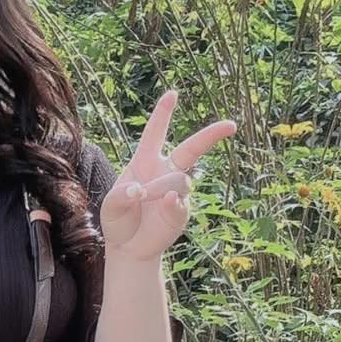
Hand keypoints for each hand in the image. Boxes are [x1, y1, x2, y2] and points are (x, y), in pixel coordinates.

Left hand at [97, 90, 238, 264]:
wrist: (127, 247)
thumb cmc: (118, 220)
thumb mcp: (110, 205)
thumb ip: (119, 195)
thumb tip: (139, 191)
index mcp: (145, 162)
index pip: (156, 133)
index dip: (163, 114)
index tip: (172, 94)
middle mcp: (164, 172)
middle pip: (191, 149)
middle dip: (211, 135)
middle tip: (230, 125)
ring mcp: (176, 192)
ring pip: (179, 180)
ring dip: (159, 187)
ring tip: (142, 198)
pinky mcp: (181, 212)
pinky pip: (181, 203)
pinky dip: (172, 202)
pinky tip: (165, 204)